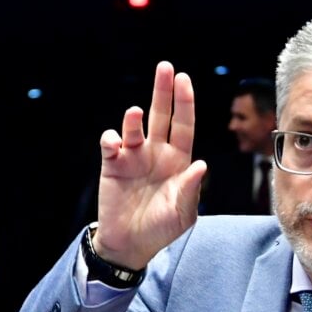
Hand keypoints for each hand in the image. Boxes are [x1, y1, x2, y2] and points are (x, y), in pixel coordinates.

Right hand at [94, 61, 207, 269]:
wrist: (131, 244)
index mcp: (178, 161)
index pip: (183, 126)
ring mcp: (133, 157)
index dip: (184, 103)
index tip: (184, 80)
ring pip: (134, 127)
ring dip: (133, 119)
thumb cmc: (162, 228)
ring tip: (134, 112)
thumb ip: (190, 189)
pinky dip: (111, 139)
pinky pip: (110, 144)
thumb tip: (200, 165)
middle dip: (162, 92)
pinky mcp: (112, 165)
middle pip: (160, 116)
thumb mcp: (183, 213)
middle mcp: (156, 153)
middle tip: (165, 67)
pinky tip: (115, 143)